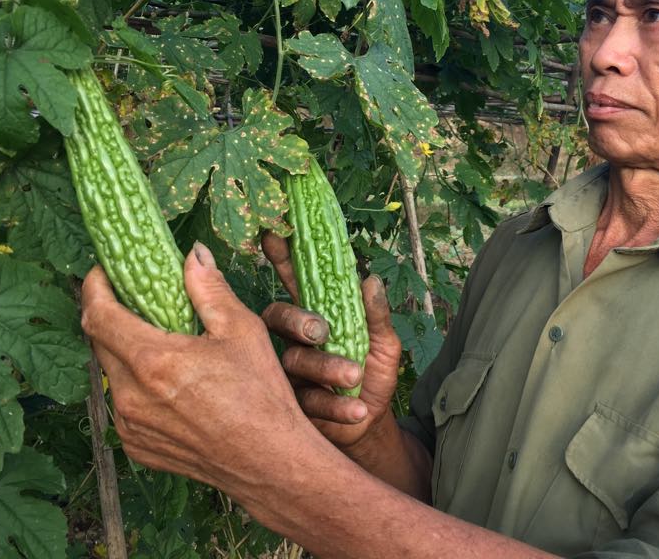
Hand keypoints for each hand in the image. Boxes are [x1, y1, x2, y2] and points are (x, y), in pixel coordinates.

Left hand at [80, 242, 307, 495]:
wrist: (269, 463)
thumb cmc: (261, 395)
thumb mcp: (242, 331)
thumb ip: (209, 289)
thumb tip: (192, 254)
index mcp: (154, 361)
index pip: (98, 315)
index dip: (94, 288)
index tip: (103, 271)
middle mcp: (131, 396)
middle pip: (99, 343)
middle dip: (108, 314)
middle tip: (132, 298)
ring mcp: (130, 426)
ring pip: (111, 375)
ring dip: (123, 351)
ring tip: (154, 339)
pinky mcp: (137, 447)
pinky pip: (123, 405)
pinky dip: (135, 384)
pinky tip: (166, 380)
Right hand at [260, 233, 401, 454]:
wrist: (371, 424)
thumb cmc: (372, 375)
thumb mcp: (384, 344)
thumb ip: (377, 316)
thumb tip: (371, 280)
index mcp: (315, 316)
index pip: (293, 282)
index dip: (282, 258)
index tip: (273, 234)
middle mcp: (294, 341)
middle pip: (277, 318)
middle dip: (296, 320)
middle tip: (321, 330)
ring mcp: (288, 374)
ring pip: (293, 363)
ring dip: (325, 368)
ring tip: (355, 375)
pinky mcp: (292, 407)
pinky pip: (308, 403)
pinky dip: (336, 406)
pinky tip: (357, 410)